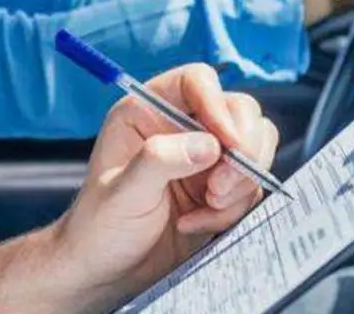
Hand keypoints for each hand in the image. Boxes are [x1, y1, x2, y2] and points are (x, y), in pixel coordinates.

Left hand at [52, 65, 278, 311]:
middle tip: (220, 187)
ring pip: (254, 146)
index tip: (227, 143)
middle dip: (241, 149)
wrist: (107, 272)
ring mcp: (205, 158)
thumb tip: (209, 146)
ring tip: (207, 207)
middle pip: (238, 110)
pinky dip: (233, 208)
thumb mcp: (123, 192)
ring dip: (240, 181)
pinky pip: (250, 186)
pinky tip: (197, 223)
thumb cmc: (99, 226)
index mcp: (149, 111)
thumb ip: (161, 161)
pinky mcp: (221, 188)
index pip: (197, 82)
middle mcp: (181, 127)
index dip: (217, 105)